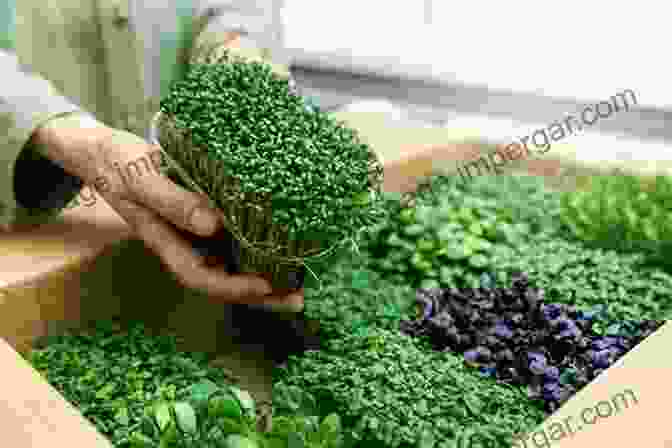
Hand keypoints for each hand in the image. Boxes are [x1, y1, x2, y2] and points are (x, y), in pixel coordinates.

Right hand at [32, 114, 303, 310]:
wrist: (110, 154)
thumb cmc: (121, 166)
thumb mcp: (141, 180)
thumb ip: (173, 202)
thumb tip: (212, 225)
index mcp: (169, 245)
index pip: (203, 278)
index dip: (233, 287)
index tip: (264, 286)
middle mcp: (189, 245)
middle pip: (227, 280)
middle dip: (263, 294)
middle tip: (299, 298)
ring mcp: (200, 233)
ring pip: (236, 262)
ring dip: (269, 272)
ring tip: (305, 278)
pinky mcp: (210, 216)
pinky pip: (238, 237)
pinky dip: (262, 243)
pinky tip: (289, 242)